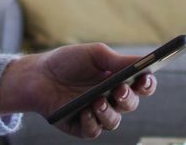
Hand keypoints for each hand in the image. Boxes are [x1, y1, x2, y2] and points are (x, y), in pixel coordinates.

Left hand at [0, 43, 156, 138]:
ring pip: (114, 121)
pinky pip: (94, 130)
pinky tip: (85, 111)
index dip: (147, 84)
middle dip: (128, 98)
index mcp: (119, 80)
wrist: (38, 75)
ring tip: (98, 101)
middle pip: (131, 104)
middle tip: (119, 89)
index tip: (145, 78)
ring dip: (109, 112)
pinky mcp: (82, 127)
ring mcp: (97, 115)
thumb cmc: (68, 62)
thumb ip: (119, 60)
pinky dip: (92, 122)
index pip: (142, 86)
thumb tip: (146, 60)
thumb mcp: (95, 54)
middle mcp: (112, 99)